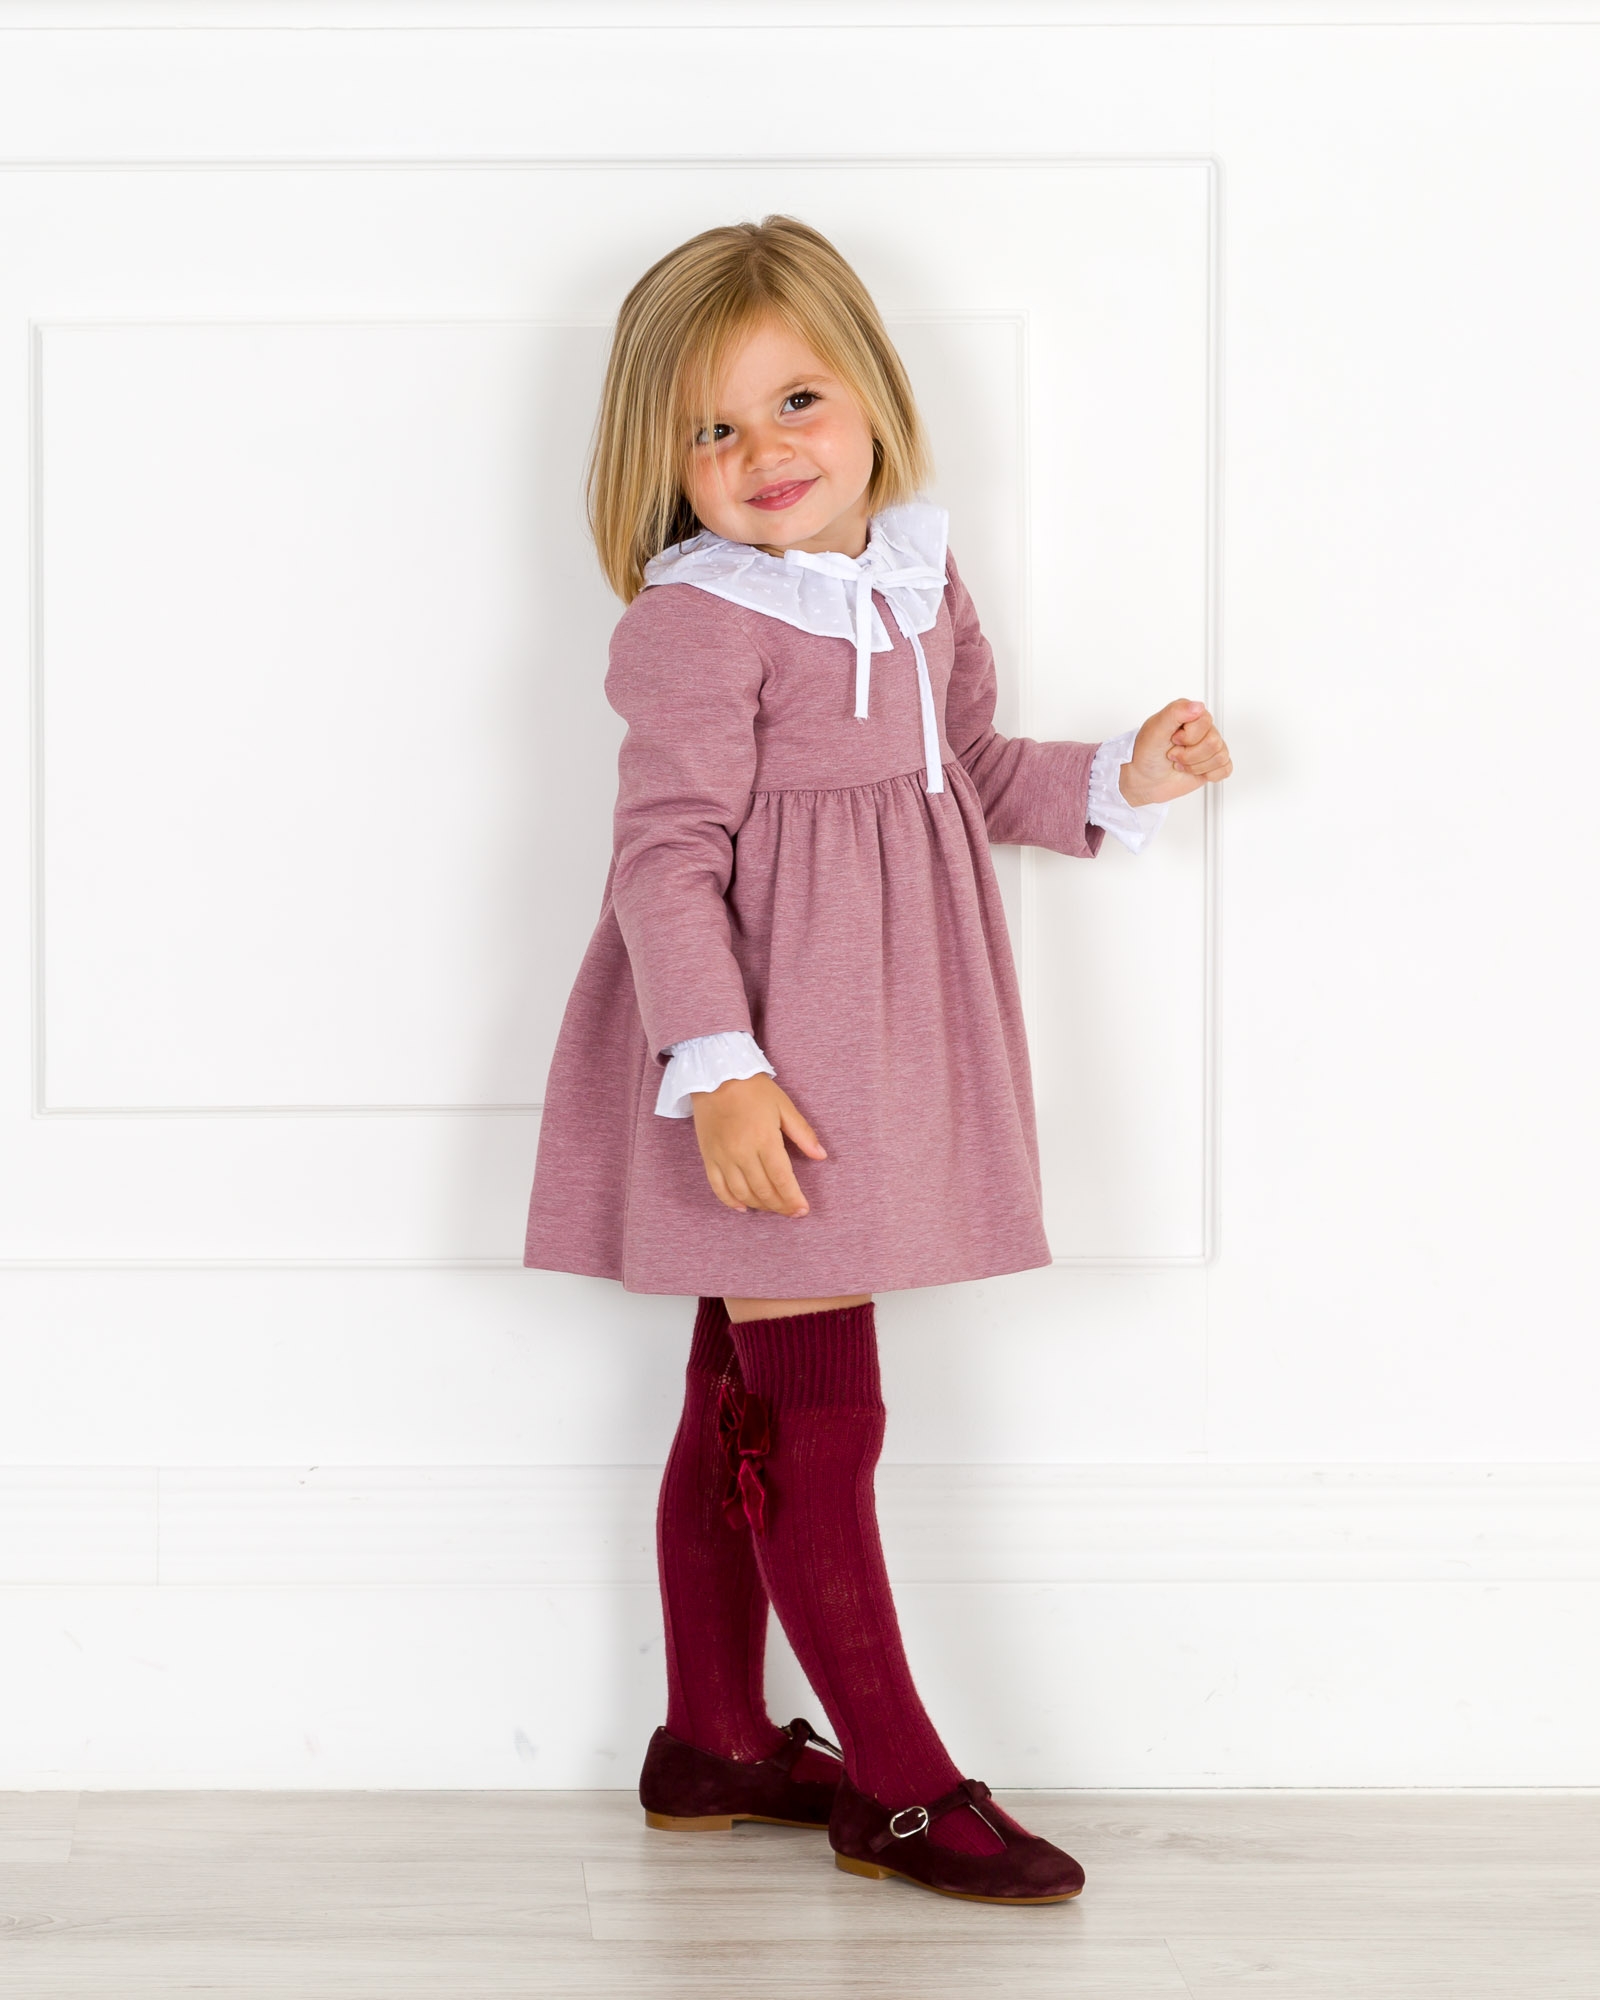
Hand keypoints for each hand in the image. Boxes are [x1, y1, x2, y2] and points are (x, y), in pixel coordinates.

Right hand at [691, 1072, 826, 1216]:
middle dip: (780, 1206)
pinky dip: (731, 1201)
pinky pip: (719, 1188)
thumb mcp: (784, 1106)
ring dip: (760, 1205)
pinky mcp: (708, 1157)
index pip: (782, 1179)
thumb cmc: (752, 1089)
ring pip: (742, 1193)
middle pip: (763, 1191)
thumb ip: (803, 1133)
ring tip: (773, 1207)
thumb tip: (821, 1156)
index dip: (793, 1199)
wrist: (715, 1075)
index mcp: (764, 1140)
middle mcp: (742, 1153)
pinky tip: (744, 1207)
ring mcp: (723, 1157)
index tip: (802, 1210)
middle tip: (792, 1212)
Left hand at [1119, 699, 1232, 806]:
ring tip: (1179, 764)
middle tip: (1173, 755)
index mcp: (1190, 714)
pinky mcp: (1212, 764)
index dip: (1188, 737)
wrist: (1142, 779)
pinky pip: (1226, 769)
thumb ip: (1175, 713)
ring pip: (1220, 757)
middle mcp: (1202, 728)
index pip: (1206, 722)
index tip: (1173, 740)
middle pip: (1214, 742)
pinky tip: (1193, 771)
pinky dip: (1208, 774)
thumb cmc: (1145, 754)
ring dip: (1195, 766)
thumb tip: (1197, 706)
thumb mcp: (1155, 729)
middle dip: (1189, 755)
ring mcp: (1208, 746)